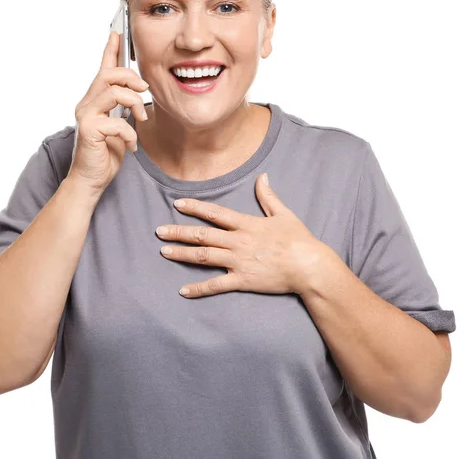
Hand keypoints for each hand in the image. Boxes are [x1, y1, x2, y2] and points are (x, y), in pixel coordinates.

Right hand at [68, 30, 149, 192]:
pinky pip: (117, 122)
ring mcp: (86, 116)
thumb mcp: (120, 124)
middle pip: (109, 74)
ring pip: (114, 92)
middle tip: (145, 90)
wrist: (91, 179)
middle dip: (131, 78)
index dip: (110, 49)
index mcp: (95, 100)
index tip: (117, 31)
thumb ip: (124, 108)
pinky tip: (131, 145)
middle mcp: (87, 103)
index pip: (103, 69)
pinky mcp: (89, 130)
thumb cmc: (105, 153)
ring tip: (141, 119)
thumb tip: (138, 92)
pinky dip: (130, 134)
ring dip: (135, 104)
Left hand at [155, 173, 334, 297]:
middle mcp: (238, 241)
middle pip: (202, 235)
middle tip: (158, 232)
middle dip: (178, 232)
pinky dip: (198, 288)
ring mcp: (238, 261)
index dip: (194, 207)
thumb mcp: (284, 214)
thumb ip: (268, 196)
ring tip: (164, 251)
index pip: (214, 213)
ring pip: (203, 257)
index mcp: (246, 224)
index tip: (177, 204)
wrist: (309, 266)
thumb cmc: (299, 240)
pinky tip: (183, 290)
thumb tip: (263, 176)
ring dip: (182, 254)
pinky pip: (216, 285)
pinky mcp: (242, 280)